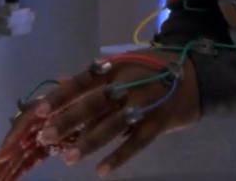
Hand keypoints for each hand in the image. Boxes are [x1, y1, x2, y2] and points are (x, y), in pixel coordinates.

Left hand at [0, 49, 200, 179]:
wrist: (195, 75)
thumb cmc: (149, 70)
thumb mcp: (121, 65)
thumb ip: (92, 78)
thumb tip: (59, 83)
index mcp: (115, 68)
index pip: (82, 81)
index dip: (61, 95)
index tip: (40, 110)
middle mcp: (128, 84)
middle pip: (94, 104)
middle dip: (69, 121)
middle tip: (46, 137)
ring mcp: (145, 104)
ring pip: (113, 125)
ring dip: (89, 141)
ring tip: (69, 158)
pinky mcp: (159, 123)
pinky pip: (137, 142)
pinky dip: (119, 156)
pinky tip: (101, 171)